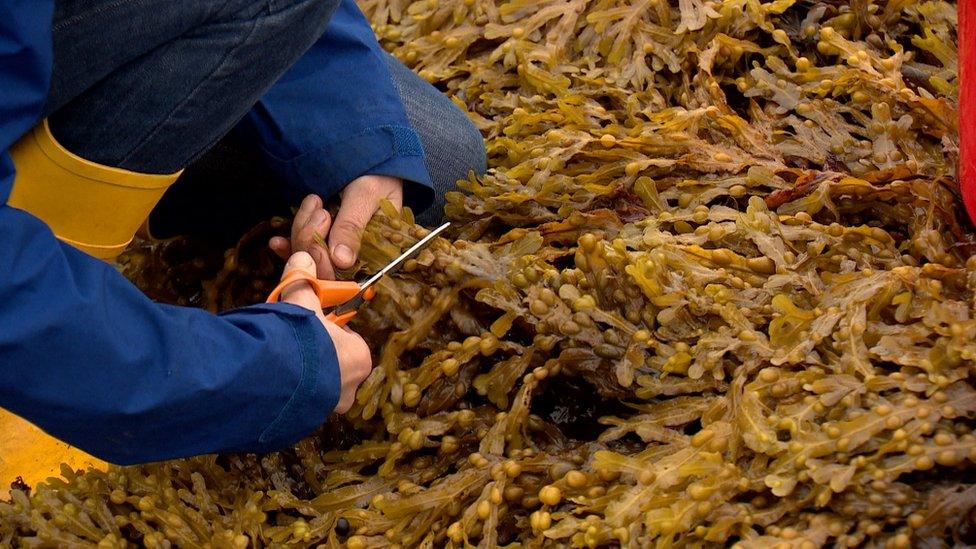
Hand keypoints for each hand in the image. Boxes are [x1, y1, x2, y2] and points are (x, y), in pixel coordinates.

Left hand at [270, 176, 401, 278]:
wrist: (371, 162)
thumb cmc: (377, 175)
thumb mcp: (366, 196)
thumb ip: (352, 226)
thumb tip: (341, 261)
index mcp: (378, 255)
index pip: (349, 276)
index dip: (327, 264)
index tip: (321, 237)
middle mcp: (358, 261)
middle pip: (325, 270)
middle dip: (311, 242)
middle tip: (320, 209)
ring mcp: (337, 254)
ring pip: (310, 260)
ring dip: (301, 235)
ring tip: (313, 203)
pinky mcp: (322, 244)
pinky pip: (302, 254)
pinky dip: (288, 248)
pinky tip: (276, 241)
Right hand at [278, 251, 371, 412]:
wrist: (276, 381)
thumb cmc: (301, 340)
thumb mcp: (303, 304)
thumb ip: (304, 281)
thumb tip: (304, 256)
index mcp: (359, 357)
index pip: (348, 339)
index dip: (327, 329)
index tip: (308, 323)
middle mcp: (350, 387)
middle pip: (333, 363)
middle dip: (313, 352)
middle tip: (291, 340)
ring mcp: (328, 407)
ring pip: (317, 384)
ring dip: (300, 373)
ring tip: (278, 359)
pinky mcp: (305, 420)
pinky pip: (299, 400)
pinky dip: (288, 390)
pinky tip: (271, 378)